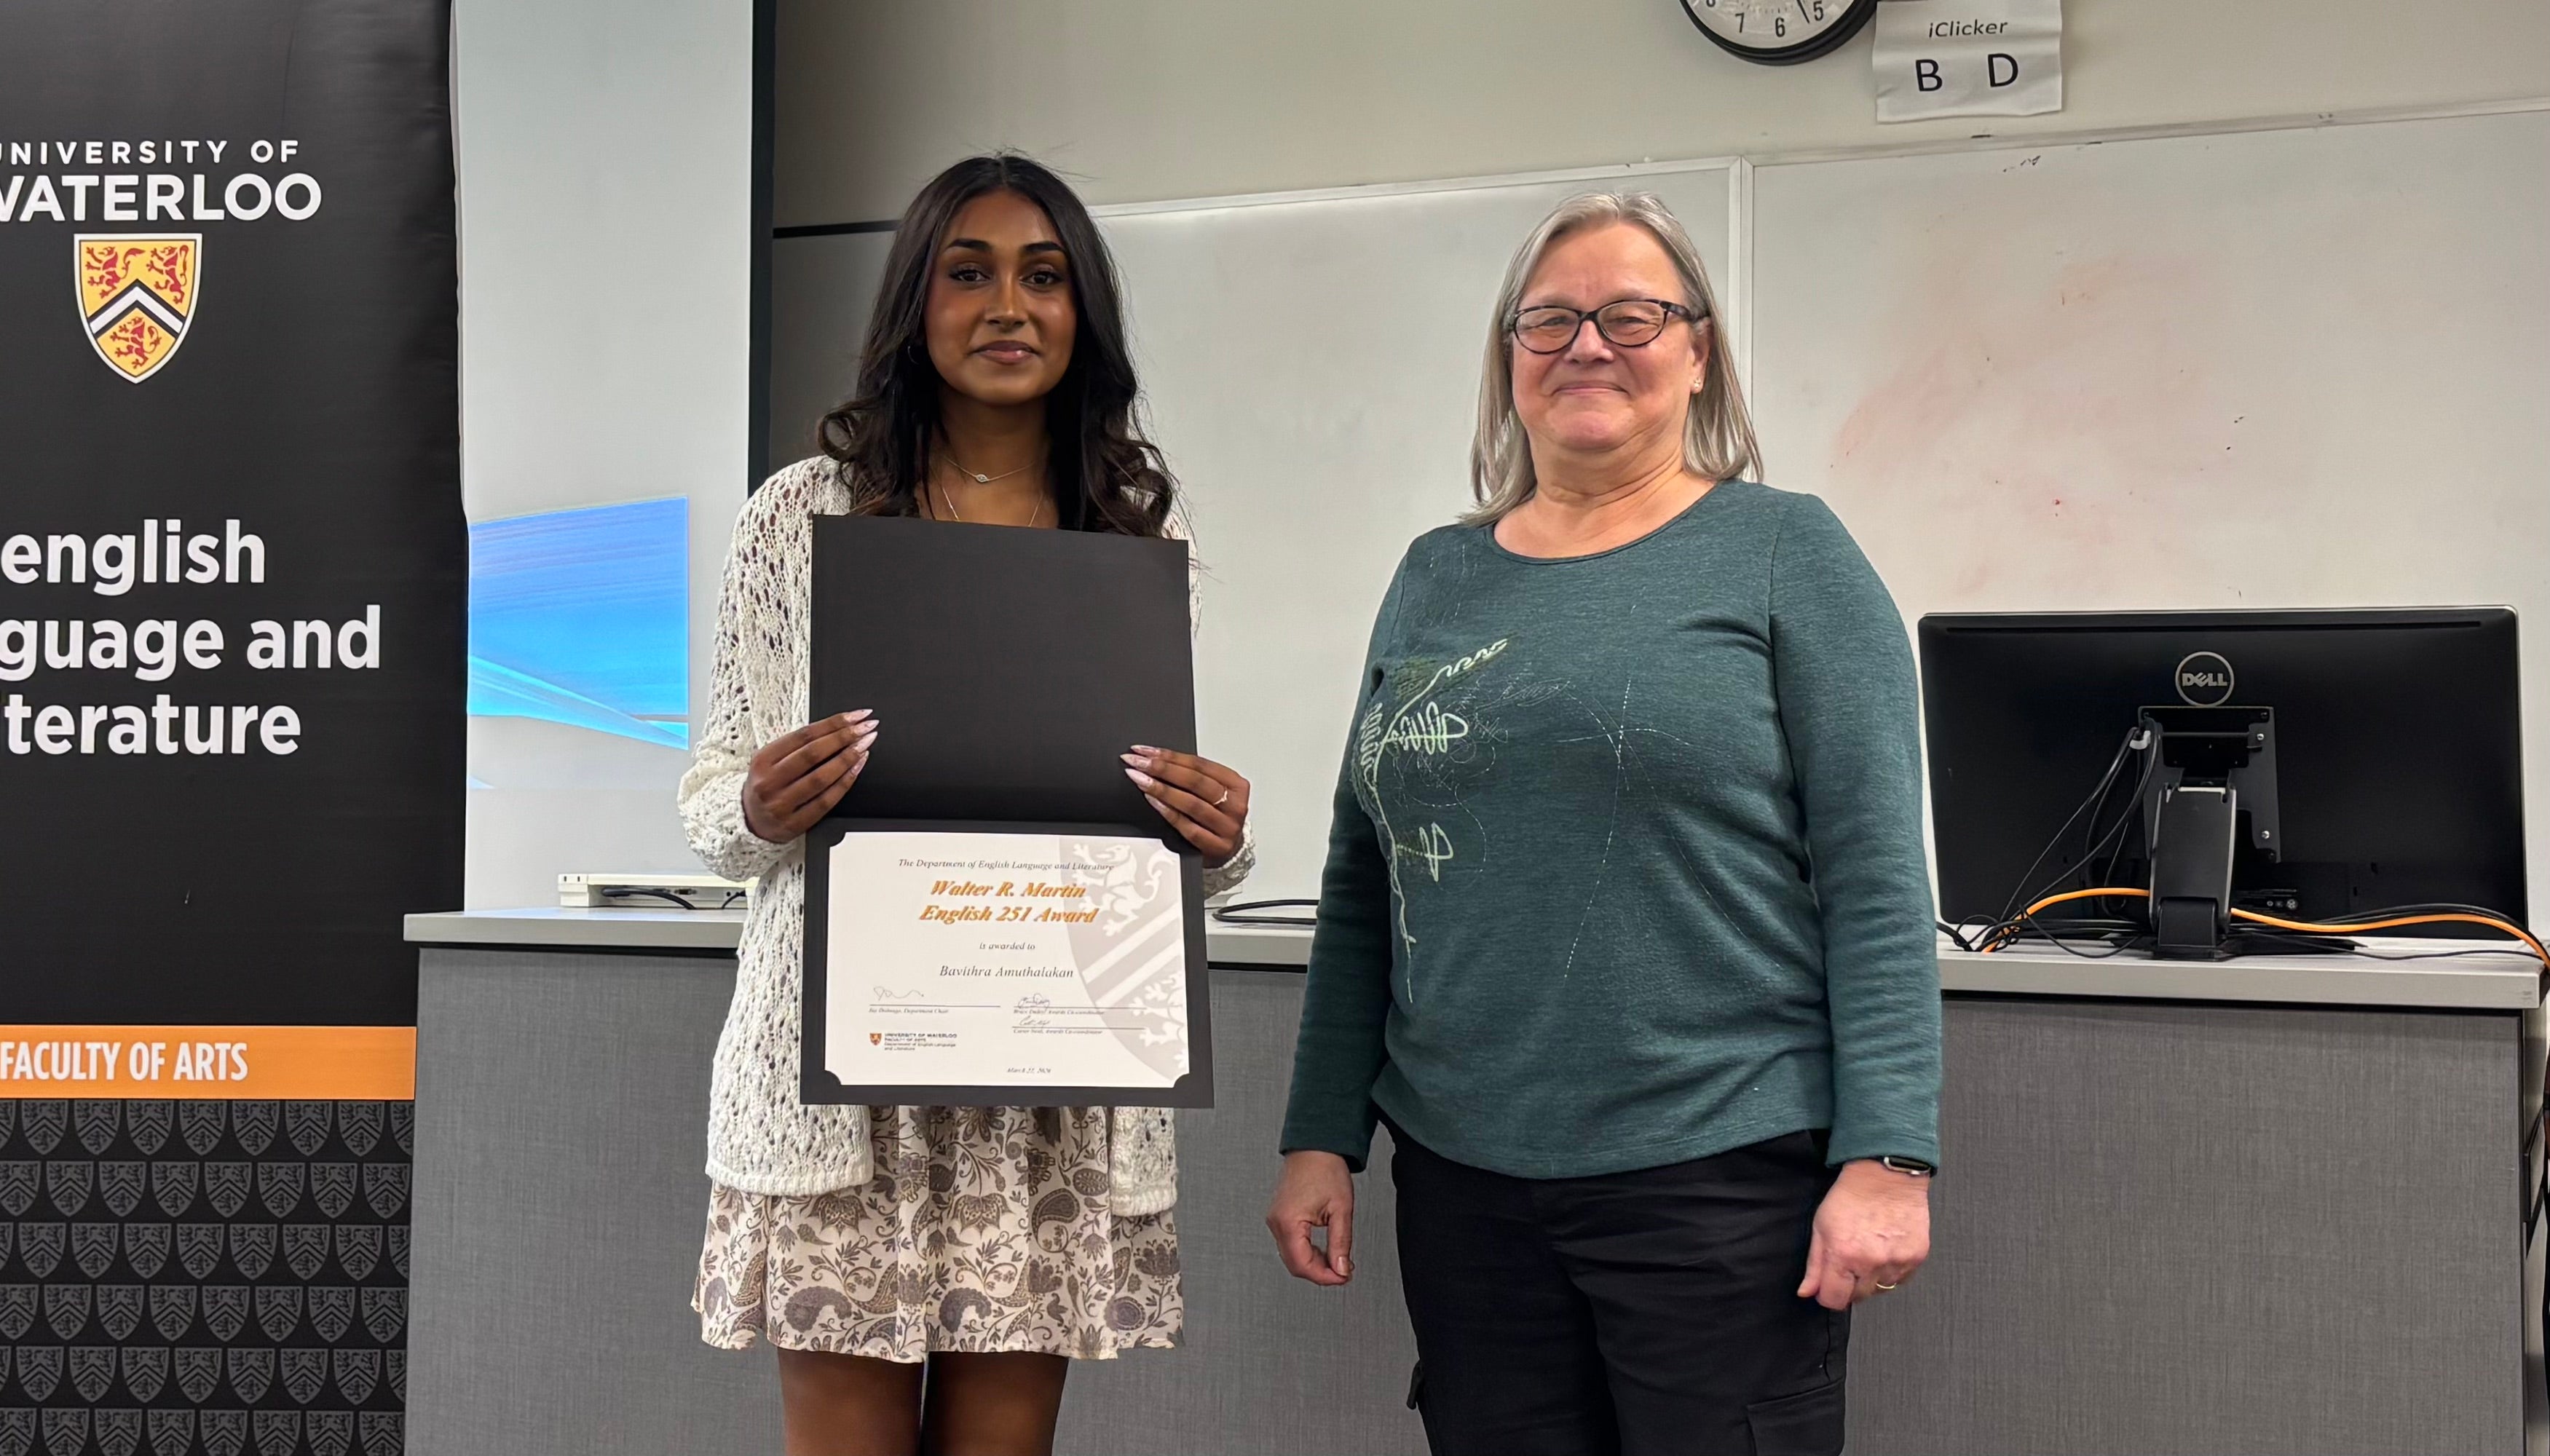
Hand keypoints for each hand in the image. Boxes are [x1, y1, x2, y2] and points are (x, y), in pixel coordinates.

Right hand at [741, 711, 876, 843]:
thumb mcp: (770, 760)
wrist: (749, 821)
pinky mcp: (794, 824)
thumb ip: (797, 745)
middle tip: (866, 727)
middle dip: (844, 738)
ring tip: (864, 745)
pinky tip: (857, 769)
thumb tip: (837, 727)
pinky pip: (826, 801)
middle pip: (813, 754)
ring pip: (821, 778)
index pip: (803, 735)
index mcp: (763, 760)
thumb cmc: (766, 784)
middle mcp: (769, 782)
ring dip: (848, 759)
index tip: (855, 716)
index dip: (833, 723)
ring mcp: (781, 805)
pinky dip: (845, 783)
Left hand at [1124, 746, 1250, 867]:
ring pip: (1190, 803)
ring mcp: (1227, 827)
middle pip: (1195, 781)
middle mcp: (1235, 805)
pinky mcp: (1216, 846)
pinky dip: (1167, 812)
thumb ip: (1193, 778)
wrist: (1227, 851)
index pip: (1199, 764)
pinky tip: (1152, 801)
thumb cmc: (1217, 817)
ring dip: (1161, 789)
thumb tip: (1155, 760)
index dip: (1169, 756)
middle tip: (1138, 762)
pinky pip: (1186, 826)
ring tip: (1140, 779)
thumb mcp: (1212, 793)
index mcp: (1236, 785)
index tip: (1145, 751)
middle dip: (1162, 769)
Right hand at [1266, 1150, 1354, 1285]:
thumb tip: (1341, 1269)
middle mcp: (1276, 1222)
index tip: (1344, 1277)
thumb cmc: (1326, 1169)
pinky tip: (1323, 1250)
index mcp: (1289, 1221)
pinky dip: (1307, 1252)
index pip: (1303, 1265)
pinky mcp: (1279, 1217)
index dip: (1325, 1277)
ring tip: (1337, 1260)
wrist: (1315, 1146)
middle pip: (1295, 1265)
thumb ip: (1341, 1244)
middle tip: (1343, 1271)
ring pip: (1291, 1257)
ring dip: (1314, 1263)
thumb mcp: (1341, 1209)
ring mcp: (1275, 1220)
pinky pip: (1290, 1244)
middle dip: (1320, 1273)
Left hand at [1797, 1159, 1931, 1309]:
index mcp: (1843, 1255)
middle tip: (1849, 1262)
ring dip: (1872, 1278)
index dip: (1828, 1295)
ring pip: (1880, 1289)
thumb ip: (1814, 1265)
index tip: (1828, 1287)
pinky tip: (1885, 1250)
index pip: (1834, 1300)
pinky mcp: (1915, 1257)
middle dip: (1849, 1285)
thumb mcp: (1820, 1227)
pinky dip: (1892, 1271)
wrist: (1885, 1175)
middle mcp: (1870, 1263)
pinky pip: (1901, 1279)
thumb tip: (1807, 1292)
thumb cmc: (1851, 1196)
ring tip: (1869, 1251)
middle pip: (1858, 1298)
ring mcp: (1896, 1262)